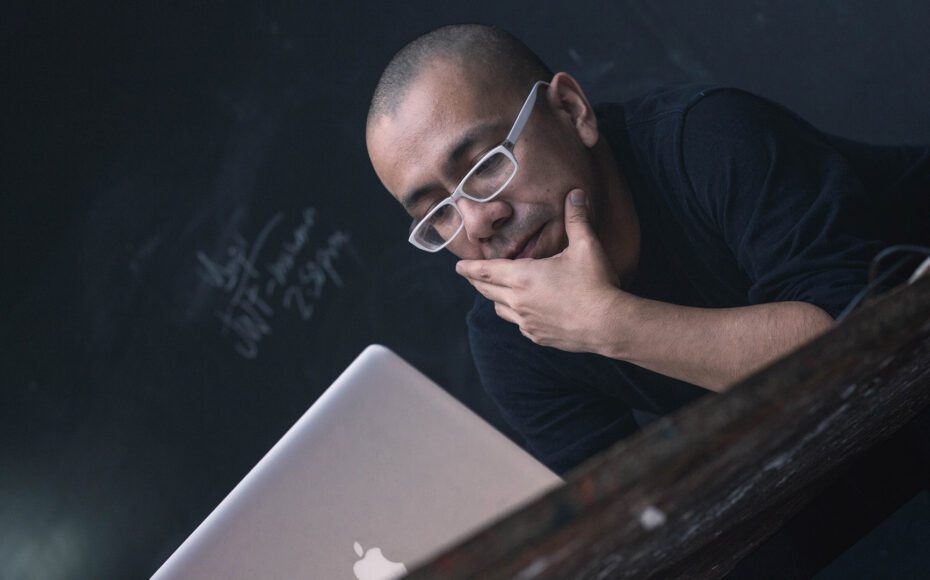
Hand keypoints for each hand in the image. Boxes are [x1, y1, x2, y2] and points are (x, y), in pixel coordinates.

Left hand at [456, 189, 632, 353]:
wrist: (608, 324)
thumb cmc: (596, 283)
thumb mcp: (586, 246)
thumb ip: (577, 218)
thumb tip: (576, 193)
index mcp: (523, 276)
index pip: (484, 271)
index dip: (469, 268)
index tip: (458, 266)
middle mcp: (518, 301)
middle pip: (486, 290)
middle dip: (476, 281)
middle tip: (470, 276)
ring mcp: (526, 322)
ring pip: (499, 309)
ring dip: (494, 298)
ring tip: (496, 291)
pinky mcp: (538, 337)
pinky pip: (518, 324)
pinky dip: (515, 315)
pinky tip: (524, 311)